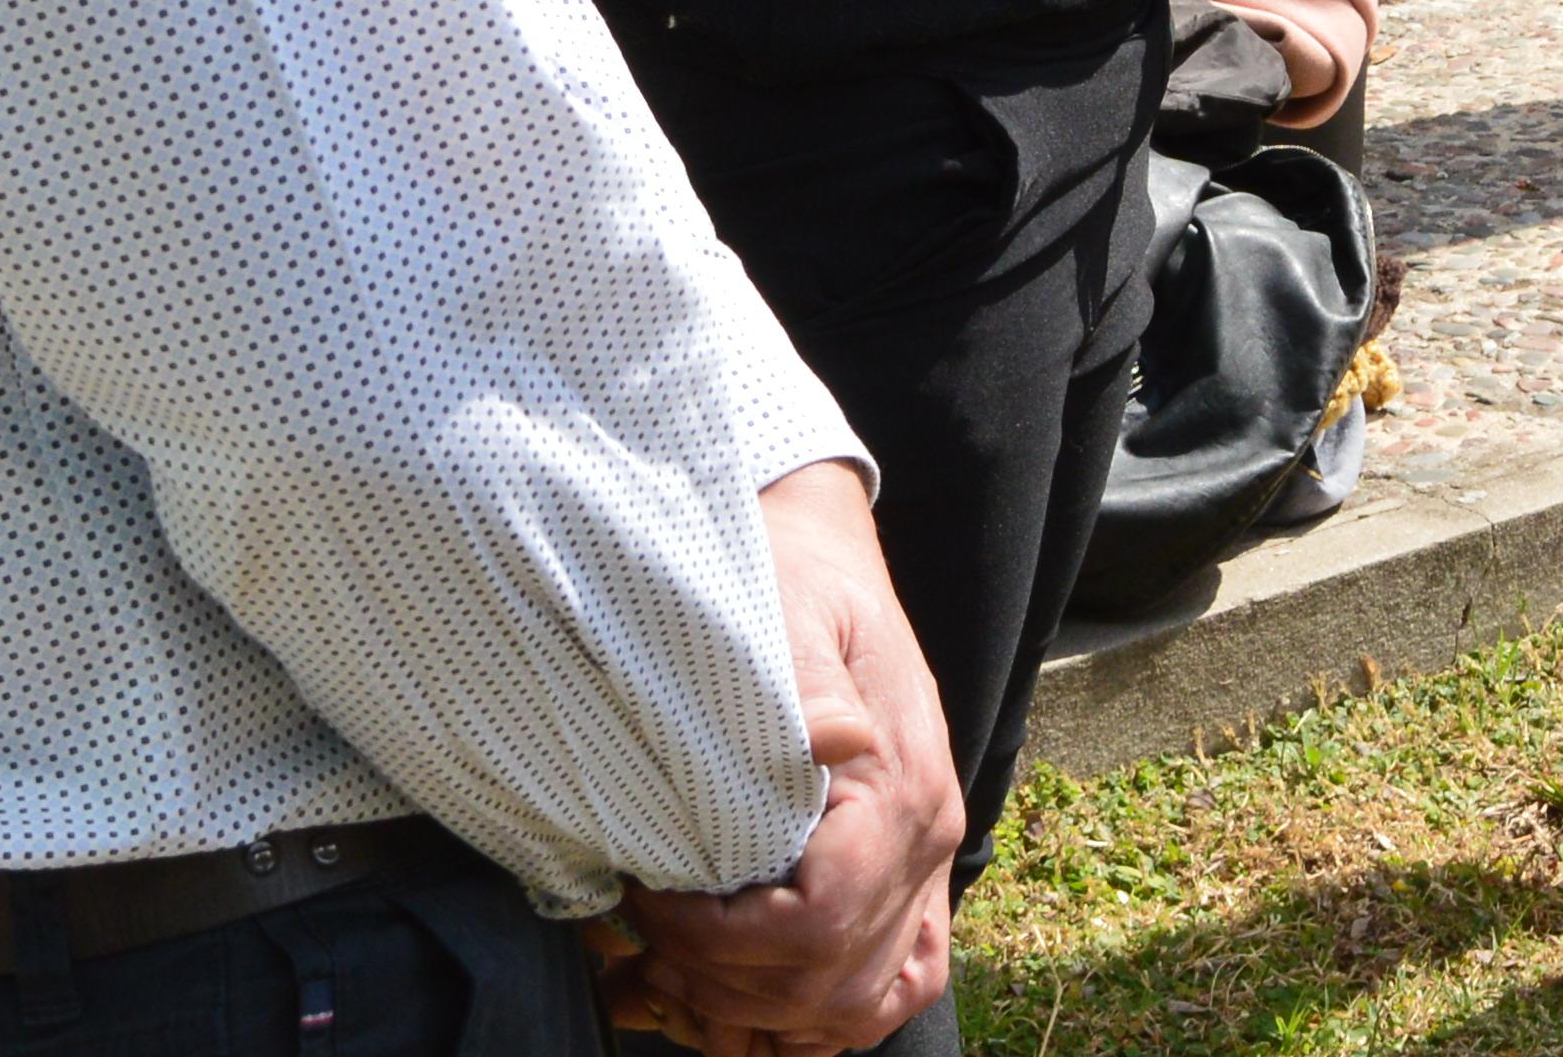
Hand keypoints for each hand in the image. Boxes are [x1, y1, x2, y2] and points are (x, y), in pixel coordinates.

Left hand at [621, 464, 959, 1056]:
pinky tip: (730, 998)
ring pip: (855, 1009)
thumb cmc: (788, 581)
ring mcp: (919, 867)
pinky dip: (806, 1019)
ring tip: (667, 983)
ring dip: (755, 1017)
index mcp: (900, 790)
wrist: (819, 552)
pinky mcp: (900, 876)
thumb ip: (805, 681)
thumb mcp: (787, 609)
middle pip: (828, 987)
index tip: (647, 903)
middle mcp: (925, 842)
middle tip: (638, 947)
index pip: (817, 925)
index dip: (719, 942)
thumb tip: (833, 739)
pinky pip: (880, 989)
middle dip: (718, 988)